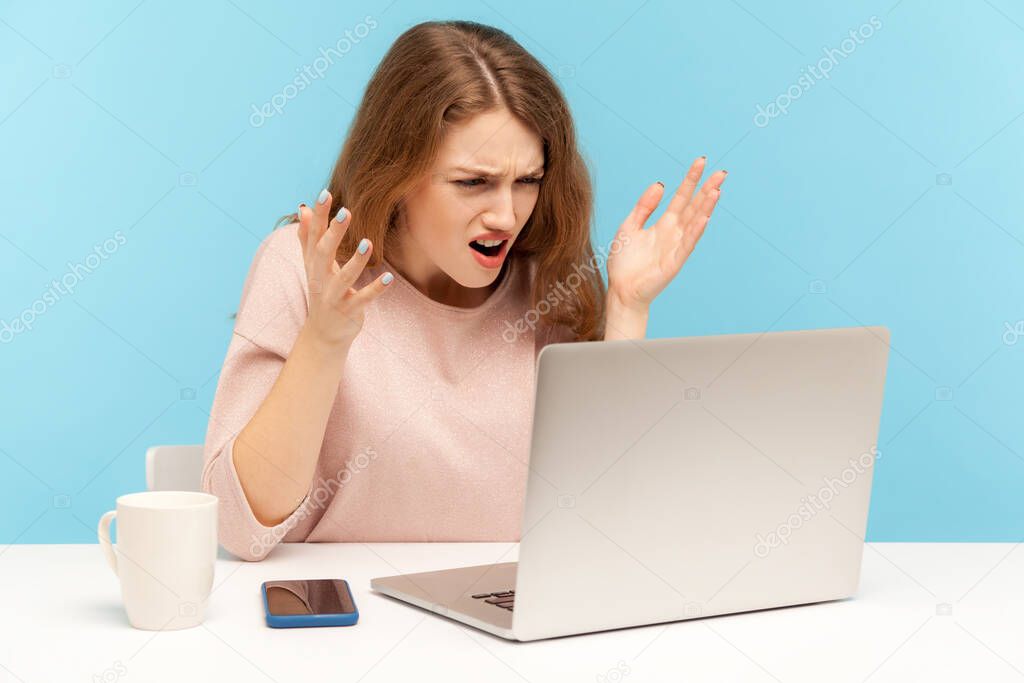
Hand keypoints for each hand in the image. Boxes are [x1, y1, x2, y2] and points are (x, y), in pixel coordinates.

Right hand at [296, 189, 392, 349]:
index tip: (325, 194)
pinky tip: (390, 277)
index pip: (313, 236)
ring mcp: (333, 297)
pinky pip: (363, 299)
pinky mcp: (349, 312)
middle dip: (334, 233)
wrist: (322, 334)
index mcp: (312, 265)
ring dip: (356, 261)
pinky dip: (376, 289)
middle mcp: (319, 279)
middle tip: (346, 212)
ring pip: (344, 277)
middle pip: (324, 253)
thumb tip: (302, 209)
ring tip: (368, 242)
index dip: (318, 216)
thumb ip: (307, 238)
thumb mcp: (311, 266)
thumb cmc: (321, 292)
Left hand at [606, 157, 725, 311]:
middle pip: (694, 207)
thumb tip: (660, 184)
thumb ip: (644, 206)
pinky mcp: (674, 262)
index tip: (702, 162)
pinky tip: (704, 218)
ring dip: (706, 208)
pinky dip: (695, 231)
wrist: (620, 290)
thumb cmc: (625, 262)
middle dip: (707, 190)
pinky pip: (687, 244)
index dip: (691, 180)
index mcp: (664, 224)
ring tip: (716, 191)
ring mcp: (676, 247)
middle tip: (721, 172)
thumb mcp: (630, 225)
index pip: (682, 197)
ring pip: (695, 223)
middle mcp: (674, 233)